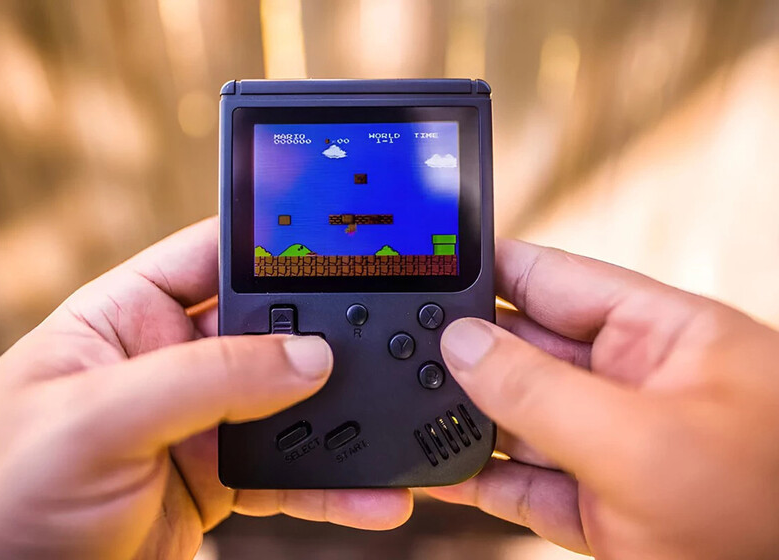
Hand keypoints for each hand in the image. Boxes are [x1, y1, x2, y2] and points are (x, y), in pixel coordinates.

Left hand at [0, 218, 411, 559]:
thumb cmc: (4, 493)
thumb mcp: (97, 419)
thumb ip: (204, 380)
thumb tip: (307, 357)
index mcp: (128, 316)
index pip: (214, 258)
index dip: (277, 246)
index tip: (344, 243)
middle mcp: (170, 361)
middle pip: (270, 331)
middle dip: (329, 339)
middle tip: (392, 340)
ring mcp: (199, 421)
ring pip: (291, 406)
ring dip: (345, 418)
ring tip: (402, 422)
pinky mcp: (219, 478)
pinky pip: (290, 472)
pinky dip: (334, 485)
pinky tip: (371, 492)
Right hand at [426, 240, 778, 559]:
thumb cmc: (765, 513)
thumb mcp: (639, 441)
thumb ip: (539, 389)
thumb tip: (464, 345)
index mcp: (654, 334)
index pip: (553, 277)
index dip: (488, 267)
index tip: (427, 267)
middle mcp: (626, 382)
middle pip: (523, 349)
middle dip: (465, 353)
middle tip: (406, 357)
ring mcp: (608, 445)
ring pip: (515, 419)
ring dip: (464, 420)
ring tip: (411, 414)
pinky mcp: (595, 506)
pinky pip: (520, 483)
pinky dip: (477, 480)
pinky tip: (437, 470)